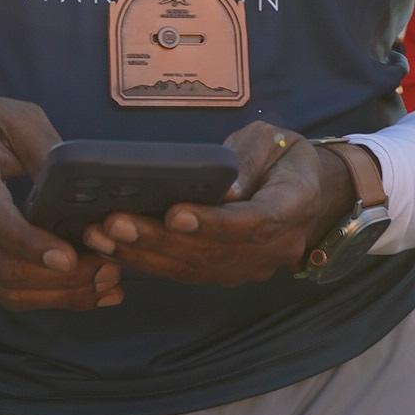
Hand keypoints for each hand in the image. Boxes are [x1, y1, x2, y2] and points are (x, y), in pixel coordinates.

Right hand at [0, 90, 123, 312]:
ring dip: (57, 295)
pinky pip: (3, 289)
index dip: (29, 242)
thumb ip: (47, 151)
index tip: (69, 257)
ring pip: (4, 287)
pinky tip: (82, 292)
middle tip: (108, 271)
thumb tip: (81, 189)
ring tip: (104, 285)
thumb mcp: (14, 118)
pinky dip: (44, 298)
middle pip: (1, 265)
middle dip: (59, 278)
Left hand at [81, 121, 362, 290]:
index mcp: (293, 208)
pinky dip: (147, 263)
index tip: (174, 213)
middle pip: (212, 252)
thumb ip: (249, 161)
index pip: (252, 223)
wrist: (311, 194)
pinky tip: (112, 249)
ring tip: (102, 237)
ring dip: (144, 255)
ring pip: (194, 268)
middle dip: (159, 240)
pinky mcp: (226, 272)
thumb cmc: (286, 158)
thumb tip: (223, 190)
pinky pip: (186, 273)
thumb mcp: (274, 141)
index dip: (212, 223)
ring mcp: (249, 266)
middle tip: (114, 223)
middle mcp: (273, 248)